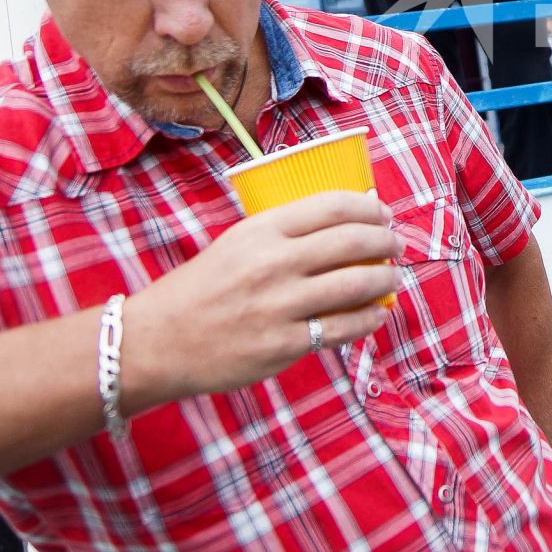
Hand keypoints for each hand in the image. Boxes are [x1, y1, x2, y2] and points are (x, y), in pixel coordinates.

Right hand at [123, 191, 400, 406]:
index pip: (333, 206)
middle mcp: (274, 263)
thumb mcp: (237, 243)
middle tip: (396, 246)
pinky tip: (377, 314)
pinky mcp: (283, 345)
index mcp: (262, 230)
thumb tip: (344, 224)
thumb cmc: (199, 289)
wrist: (155, 341)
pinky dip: (369, 319)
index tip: (384, 215)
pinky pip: (342, 328)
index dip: (370, 208)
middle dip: (387, 242)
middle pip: (354, 241)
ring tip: (392, 277)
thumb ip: (283, 234)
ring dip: (386, 279)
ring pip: (357, 284)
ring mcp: (280, 306)